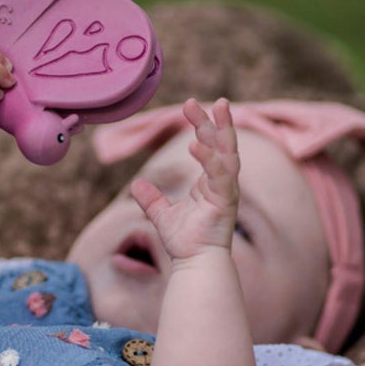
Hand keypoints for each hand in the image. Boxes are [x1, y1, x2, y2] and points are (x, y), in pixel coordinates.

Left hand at [131, 98, 238, 261]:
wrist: (194, 264)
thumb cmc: (185, 242)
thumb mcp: (161, 215)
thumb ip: (151, 199)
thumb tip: (137, 185)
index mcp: (211, 183)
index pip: (210, 147)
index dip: (202, 126)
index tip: (189, 107)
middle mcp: (222, 184)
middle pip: (223, 145)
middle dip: (215, 121)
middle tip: (205, 100)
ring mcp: (227, 192)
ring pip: (228, 154)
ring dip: (221, 131)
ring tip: (215, 109)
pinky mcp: (226, 202)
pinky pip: (220, 176)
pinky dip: (210, 160)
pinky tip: (196, 146)